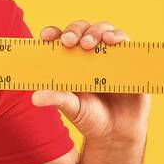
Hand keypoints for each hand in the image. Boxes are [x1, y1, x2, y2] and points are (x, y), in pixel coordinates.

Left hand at [30, 20, 150, 143]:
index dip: (53, 34)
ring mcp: (110, 54)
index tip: (46, 37)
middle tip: (70, 41)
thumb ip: (56, 99)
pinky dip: (118, 36)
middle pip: (81, 30)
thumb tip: (35, 97)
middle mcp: (89, 53)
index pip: (59, 39)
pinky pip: (125, 41)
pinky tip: (112, 41)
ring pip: (103, 30)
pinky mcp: (129, 58)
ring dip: (95, 31)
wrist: (118, 133)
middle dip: (74, 31)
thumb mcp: (72, 108)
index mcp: (70, 61)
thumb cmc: (90, 118)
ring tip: (90, 44)